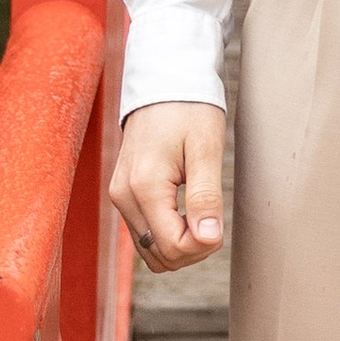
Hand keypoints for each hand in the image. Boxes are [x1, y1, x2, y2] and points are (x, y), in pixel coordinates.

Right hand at [110, 101, 225, 272]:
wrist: (164, 84)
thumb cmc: (189, 110)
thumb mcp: (206, 149)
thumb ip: (205, 196)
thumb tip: (208, 239)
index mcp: (144, 186)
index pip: (173, 247)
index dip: (204, 246)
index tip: (219, 223)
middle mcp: (124, 196)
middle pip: (159, 256)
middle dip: (193, 249)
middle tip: (214, 219)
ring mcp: (120, 197)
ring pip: (150, 250)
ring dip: (180, 245)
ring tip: (202, 215)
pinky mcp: (123, 195)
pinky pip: (145, 234)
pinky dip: (168, 234)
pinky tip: (187, 213)